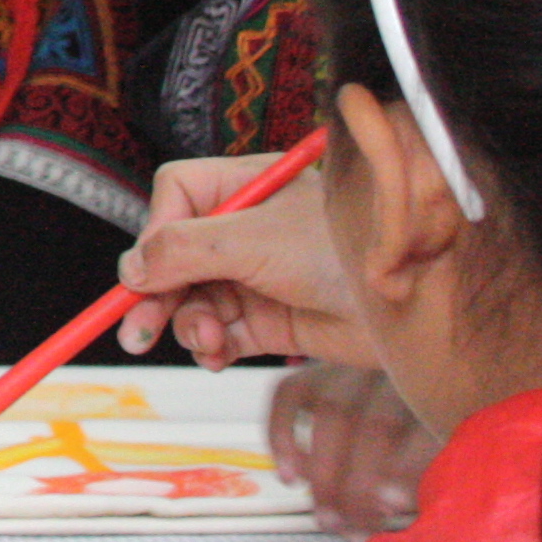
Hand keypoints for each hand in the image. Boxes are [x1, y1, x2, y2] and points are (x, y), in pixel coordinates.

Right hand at [116, 152, 366, 365]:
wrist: (410, 304)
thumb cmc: (344, 251)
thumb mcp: (250, 239)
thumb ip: (181, 250)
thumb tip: (131, 268)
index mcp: (245, 188)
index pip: (176, 197)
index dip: (156, 232)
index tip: (147, 268)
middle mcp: (245, 231)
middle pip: (174, 257)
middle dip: (155, 295)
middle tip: (136, 330)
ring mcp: (257, 277)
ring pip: (192, 301)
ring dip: (188, 324)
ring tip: (206, 340)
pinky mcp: (270, 321)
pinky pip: (220, 334)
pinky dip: (211, 346)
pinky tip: (217, 353)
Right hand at [267, 360, 431, 532]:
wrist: (409, 405)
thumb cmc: (429, 452)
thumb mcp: (443, 466)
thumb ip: (425, 487)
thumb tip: (388, 512)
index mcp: (444, 397)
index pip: (426, 426)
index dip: (407, 467)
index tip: (391, 505)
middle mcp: (401, 373)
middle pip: (375, 423)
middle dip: (357, 483)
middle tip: (349, 527)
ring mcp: (357, 368)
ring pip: (331, 411)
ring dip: (322, 473)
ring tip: (325, 518)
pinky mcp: (319, 369)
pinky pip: (289, 392)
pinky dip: (282, 436)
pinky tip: (289, 477)